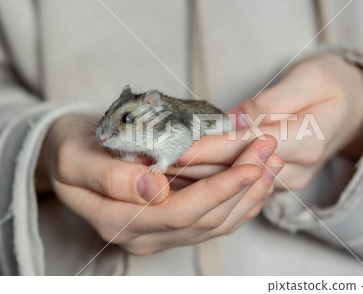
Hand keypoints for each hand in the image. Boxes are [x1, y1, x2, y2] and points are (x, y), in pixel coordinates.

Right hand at [37, 115, 282, 254]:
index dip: (222, 188)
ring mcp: (159, 233)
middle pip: (207, 219)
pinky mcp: (171, 224)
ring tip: (273, 162)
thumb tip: (154, 190)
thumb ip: (109, 177)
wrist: (68, 152)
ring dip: (249, 194)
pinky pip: (213, 221)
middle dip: (244, 185)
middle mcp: (144, 235)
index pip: (183, 211)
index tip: (253, 161)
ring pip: (216, 224)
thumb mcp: (74, 157)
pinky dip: (239, 201)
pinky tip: (257, 181)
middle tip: (269, 150)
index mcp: (119, 221)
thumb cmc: (70, 148)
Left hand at [172, 53, 362, 189]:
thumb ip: (271, 103)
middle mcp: (298, 169)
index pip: (248, 145)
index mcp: (308, 141)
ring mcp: (289, 179)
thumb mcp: (307, 79)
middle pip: (238, 170)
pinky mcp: (279, 180)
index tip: (176, 149)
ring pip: (236, 181)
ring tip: (164, 172)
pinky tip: (188, 175)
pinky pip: (242, 183)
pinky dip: (214, 178)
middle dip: (195, 167)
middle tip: (158, 164)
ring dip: (199, 176)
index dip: (209, 148)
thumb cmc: (331, 85)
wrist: (353, 106)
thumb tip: (234, 122)